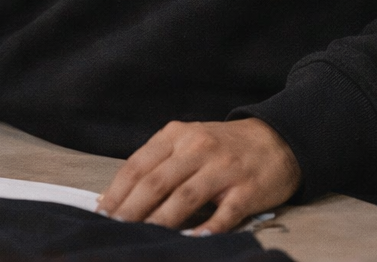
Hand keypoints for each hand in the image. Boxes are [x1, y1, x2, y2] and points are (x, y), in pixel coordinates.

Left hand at [97, 118, 300, 235]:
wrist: (276, 139)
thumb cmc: (223, 146)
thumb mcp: (187, 143)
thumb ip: (156, 165)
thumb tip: (116, 198)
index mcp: (177, 135)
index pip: (138, 165)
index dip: (116, 192)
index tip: (100, 213)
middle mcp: (198, 148)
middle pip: (156, 182)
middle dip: (131, 210)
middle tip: (114, 231)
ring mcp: (223, 168)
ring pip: (184, 198)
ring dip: (160, 222)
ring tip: (142, 239)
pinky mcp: (247, 189)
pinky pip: (223, 214)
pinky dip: (206, 229)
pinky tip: (190, 241)